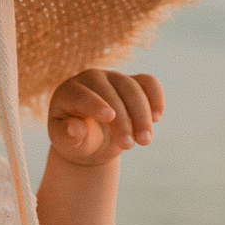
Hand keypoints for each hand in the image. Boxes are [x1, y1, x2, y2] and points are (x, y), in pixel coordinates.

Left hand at [47, 69, 163, 165]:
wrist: (92, 139)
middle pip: (110, 92)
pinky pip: (148, 83)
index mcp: (68, 92)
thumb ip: (66, 136)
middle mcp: (91, 79)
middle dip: (122, 119)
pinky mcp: (132, 82)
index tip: (109, 117)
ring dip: (142, 115)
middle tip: (128, 146)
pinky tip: (157, 117)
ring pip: (132, 88)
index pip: (81, 95)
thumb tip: (74, 129)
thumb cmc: (76, 140)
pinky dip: (156, 97)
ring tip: (144, 141)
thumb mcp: (67, 143)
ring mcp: (113, 78)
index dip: (95, 104)